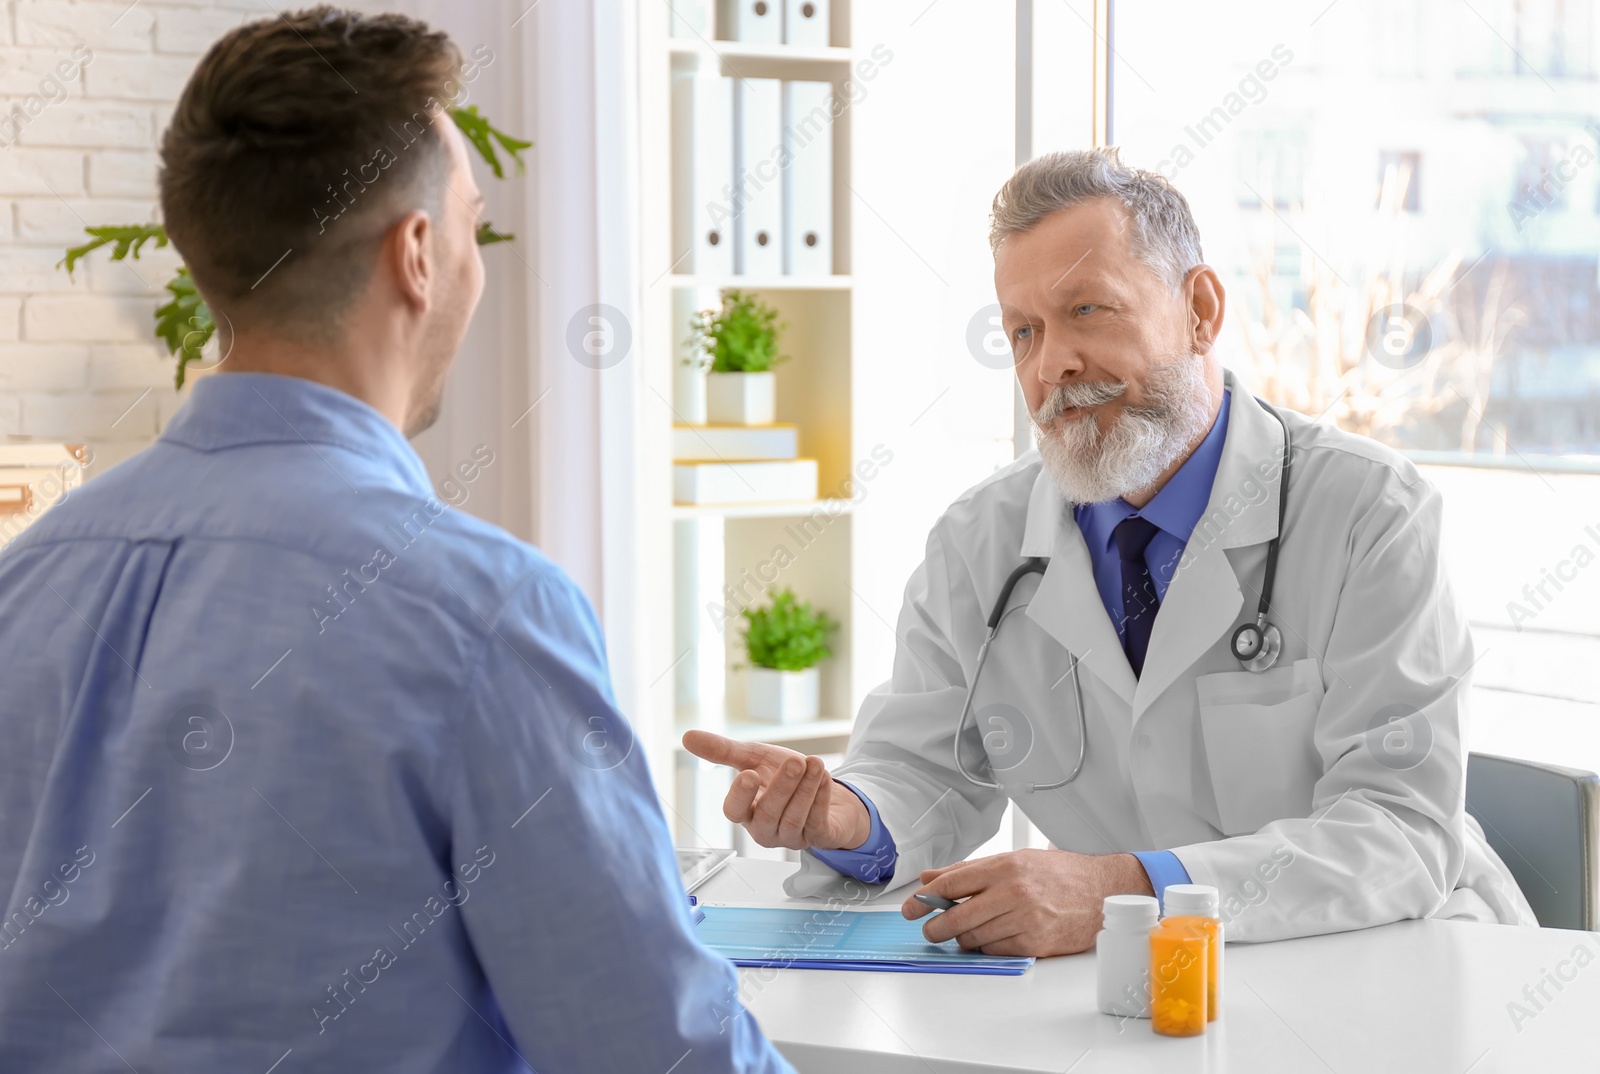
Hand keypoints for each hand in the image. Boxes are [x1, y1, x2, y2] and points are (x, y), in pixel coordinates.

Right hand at [681, 730, 870, 850]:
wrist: (823, 785)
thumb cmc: (784, 774)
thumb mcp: (754, 758)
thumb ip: (723, 751)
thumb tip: (686, 736)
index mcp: (746, 810)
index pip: (734, 811)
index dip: (740, 796)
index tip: (748, 773)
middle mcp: (766, 828)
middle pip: (768, 815)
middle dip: (782, 788)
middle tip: (794, 761)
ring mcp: (792, 836)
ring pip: (794, 818)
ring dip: (806, 790)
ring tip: (815, 763)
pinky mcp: (818, 837)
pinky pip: (818, 822)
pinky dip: (822, 799)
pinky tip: (825, 778)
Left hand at [901, 849, 1152, 956]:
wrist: (1102, 891)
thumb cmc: (1059, 873)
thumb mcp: (1014, 859)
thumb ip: (970, 870)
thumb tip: (931, 879)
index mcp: (1005, 866)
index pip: (953, 883)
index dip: (926, 897)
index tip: (911, 907)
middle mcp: (1014, 892)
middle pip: (957, 916)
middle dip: (936, 926)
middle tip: (930, 929)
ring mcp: (1025, 919)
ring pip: (974, 937)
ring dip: (964, 937)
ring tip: (969, 930)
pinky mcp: (1035, 942)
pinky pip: (995, 950)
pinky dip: (987, 947)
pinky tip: (993, 937)